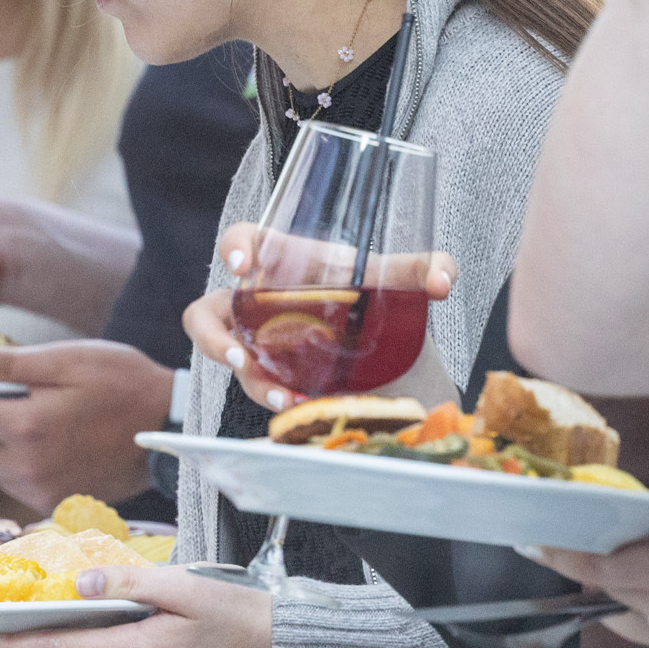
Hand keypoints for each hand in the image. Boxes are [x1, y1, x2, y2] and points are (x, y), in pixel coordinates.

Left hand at [0, 340, 173, 511]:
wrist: (168, 428)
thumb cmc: (121, 382)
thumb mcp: (69, 359)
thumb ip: (11, 365)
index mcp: (26, 423)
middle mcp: (26, 464)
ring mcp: (38, 490)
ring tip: (31, 417)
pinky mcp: (50, 504)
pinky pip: (10, 481)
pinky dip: (14, 461)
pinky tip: (47, 442)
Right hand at [190, 224, 458, 414]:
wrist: (376, 335)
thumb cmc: (368, 291)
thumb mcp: (393, 278)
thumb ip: (423, 268)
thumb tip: (443, 280)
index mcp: (279, 260)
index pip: (242, 239)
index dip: (233, 247)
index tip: (241, 263)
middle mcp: (256, 301)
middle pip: (205, 314)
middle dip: (212, 338)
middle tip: (238, 355)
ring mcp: (255, 341)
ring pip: (227, 359)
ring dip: (250, 381)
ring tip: (282, 397)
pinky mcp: (268, 373)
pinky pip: (255, 386)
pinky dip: (274, 399)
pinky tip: (301, 407)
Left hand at [529, 468, 648, 647]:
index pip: (604, 567)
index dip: (562, 554)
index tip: (532, 538)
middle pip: (604, 587)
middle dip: (576, 560)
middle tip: (548, 535)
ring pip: (619, 608)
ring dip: (602, 580)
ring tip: (588, 549)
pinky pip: (640, 624)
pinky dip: (627, 598)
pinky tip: (632, 573)